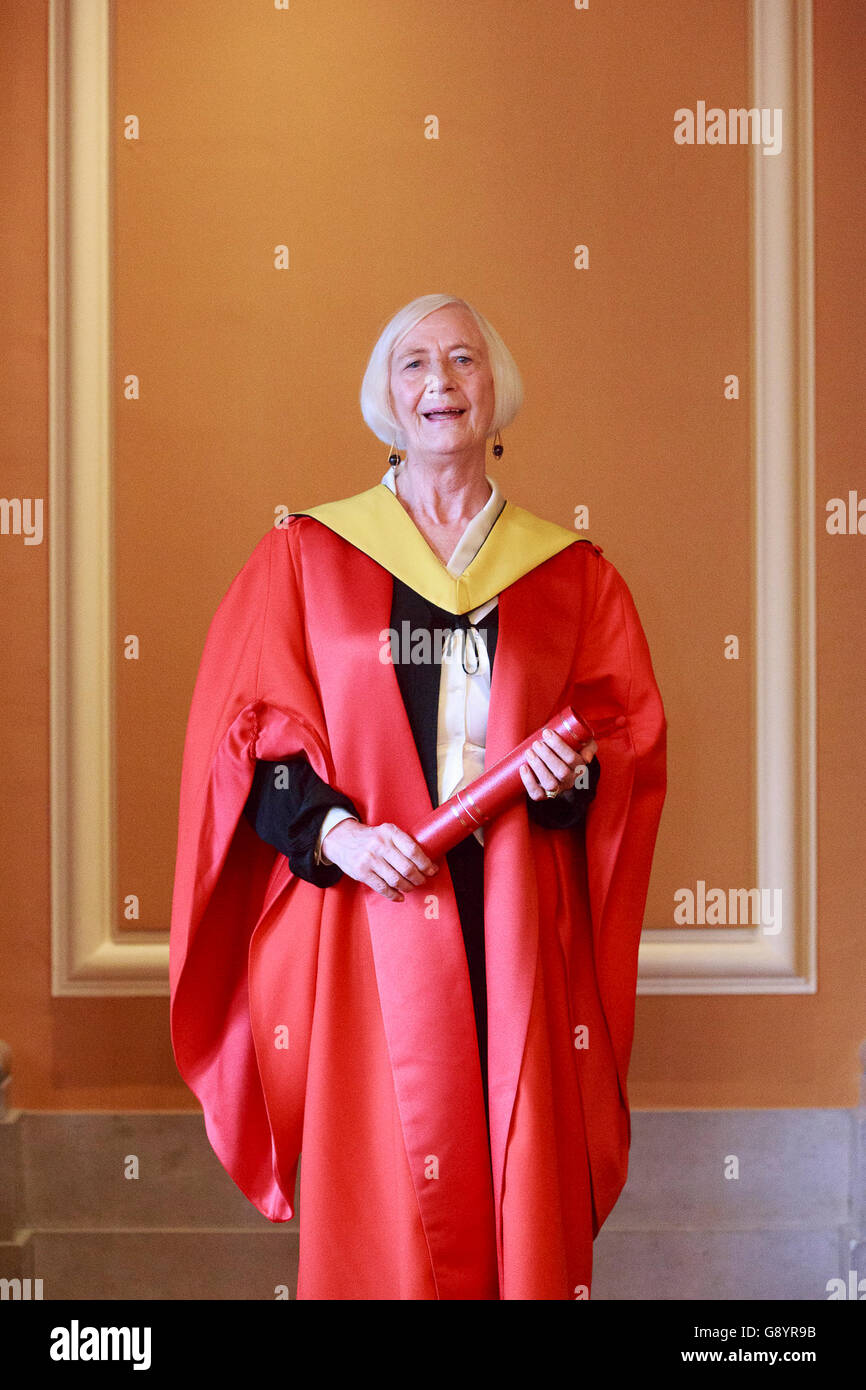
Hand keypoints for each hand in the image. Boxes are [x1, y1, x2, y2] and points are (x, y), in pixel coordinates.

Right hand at [320, 819, 438, 901]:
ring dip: (407, 887)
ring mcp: (369, 859)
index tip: (432, 870)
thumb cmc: (371, 838)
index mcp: (390, 832)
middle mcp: (380, 844)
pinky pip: (382, 888)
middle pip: (407, 868)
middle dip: (419, 878)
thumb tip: (427, 861)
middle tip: (422, 880)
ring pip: (396, 880)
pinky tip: (400, 896)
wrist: (342, 839)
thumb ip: (402, 843)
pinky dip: (394, 895)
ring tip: (411, 887)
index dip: (425, 864)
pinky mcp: (361, 872)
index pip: (413, 850)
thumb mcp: (386, 832)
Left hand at [519, 727, 597, 801]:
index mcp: (580, 768)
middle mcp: (570, 781)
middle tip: (536, 743)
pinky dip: (529, 782)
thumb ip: (589, 747)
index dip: (559, 746)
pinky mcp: (543, 795)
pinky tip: (523, 767)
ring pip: (550, 784)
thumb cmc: (570, 748)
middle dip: (547, 756)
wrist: (556, 760)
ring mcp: (557, 789)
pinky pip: (536, 794)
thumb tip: (586, 758)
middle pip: (561, 772)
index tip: (546, 733)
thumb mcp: (584, 744)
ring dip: (538, 767)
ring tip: (529, 752)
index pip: (572, 759)